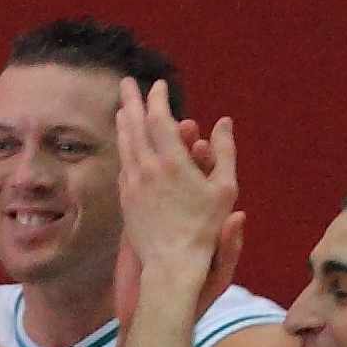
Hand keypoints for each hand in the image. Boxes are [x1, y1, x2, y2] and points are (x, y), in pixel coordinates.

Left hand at [111, 80, 239, 275]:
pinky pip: (123, 166)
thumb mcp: (225, 188)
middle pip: (134, 125)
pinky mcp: (126, 199)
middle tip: (126, 83)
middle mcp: (147, 168)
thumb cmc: (205, 228)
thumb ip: (224, 151)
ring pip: (125, 145)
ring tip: (121, 109)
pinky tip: (125, 146)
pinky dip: (124, 148)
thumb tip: (224, 122)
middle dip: (131, 101)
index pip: (159, 119)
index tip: (158, 85)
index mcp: (172, 162)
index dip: (157, 98)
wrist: (172, 263)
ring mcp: (133, 183)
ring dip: (123, 122)